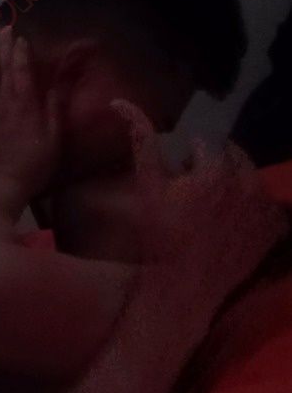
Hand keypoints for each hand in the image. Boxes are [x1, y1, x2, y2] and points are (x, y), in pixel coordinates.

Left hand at [0, 27, 60, 211]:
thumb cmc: (32, 166)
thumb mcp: (53, 140)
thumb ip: (53, 111)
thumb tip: (53, 89)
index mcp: (24, 103)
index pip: (21, 70)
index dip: (21, 52)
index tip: (22, 38)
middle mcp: (2, 101)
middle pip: (1, 67)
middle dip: (4, 46)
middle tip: (5, 29)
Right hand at [111, 98, 288, 307]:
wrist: (183, 289)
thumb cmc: (160, 239)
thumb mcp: (146, 188)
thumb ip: (141, 141)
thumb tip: (121, 102)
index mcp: (214, 171)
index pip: (207, 144)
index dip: (191, 157)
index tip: (181, 175)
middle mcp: (246, 186)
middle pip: (235, 157)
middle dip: (217, 165)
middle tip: (197, 191)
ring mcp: (263, 210)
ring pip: (252, 179)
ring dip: (236, 183)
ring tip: (215, 207)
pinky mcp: (272, 231)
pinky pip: (268, 205)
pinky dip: (254, 208)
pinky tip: (233, 224)